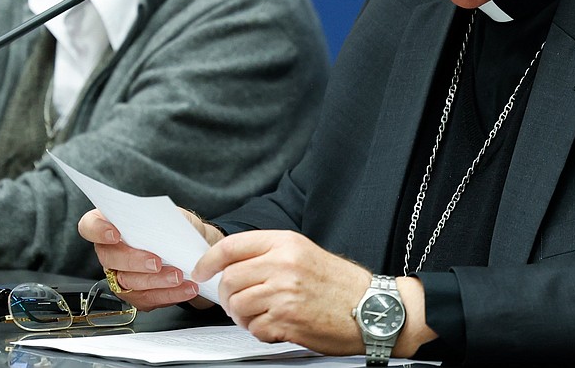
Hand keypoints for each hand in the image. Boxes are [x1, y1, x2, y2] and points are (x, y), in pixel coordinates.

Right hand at [77, 207, 221, 310]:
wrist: (196, 251)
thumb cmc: (178, 229)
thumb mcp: (172, 215)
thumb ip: (159, 217)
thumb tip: (156, 220)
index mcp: (112, 225)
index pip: (90, 226)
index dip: (97, 230)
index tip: (115, 233)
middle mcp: (111, 252)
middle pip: (109, 258)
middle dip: (134, 260)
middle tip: (156, 262)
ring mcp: (120, 276)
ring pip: (128, 282)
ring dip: (156, 281)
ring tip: (179, 276)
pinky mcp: (135, 295)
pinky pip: (147, 298)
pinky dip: (169, 294)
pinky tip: (185, 288)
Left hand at [191, 230, 370, 354]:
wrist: (373, 309)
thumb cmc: (340, 283)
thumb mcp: (304, 254)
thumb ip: (269, 255)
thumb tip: (230, 266)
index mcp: (285, 243)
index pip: (231, 247)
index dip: (208, 261)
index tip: (201, 272)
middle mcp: (283, 264)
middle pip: (230, 280)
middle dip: (227, 296)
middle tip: (238, 303)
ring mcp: (285, 293)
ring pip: (238, 306)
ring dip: (242, 316)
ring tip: (261, 316)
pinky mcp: (288, 320)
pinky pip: (255, 329)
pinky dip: (260, 332)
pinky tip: (276, 327)